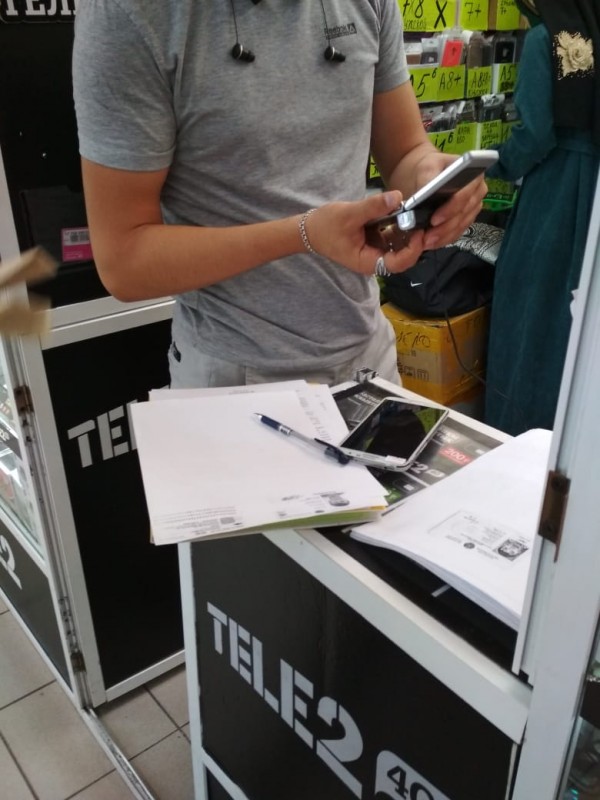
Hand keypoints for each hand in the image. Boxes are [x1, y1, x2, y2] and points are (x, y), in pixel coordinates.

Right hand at [302, 191, 426, 275]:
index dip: (411, 250)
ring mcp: (376, 251)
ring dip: (409, 231)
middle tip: (424, 219)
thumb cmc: (325, 226)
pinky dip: (400, 226)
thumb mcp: (350, 214)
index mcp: (367, 262)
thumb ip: (374, 206)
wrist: (310, 229)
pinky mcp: (376, 241)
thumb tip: (398, 196)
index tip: (418, 231)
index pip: (397, 263)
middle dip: (414, 240)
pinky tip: (404, 212)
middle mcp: (374, 260)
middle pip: (403, 256)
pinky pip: (393, 236)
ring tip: (416, 213)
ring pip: (401, 246)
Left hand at [411, 152, 487, 249]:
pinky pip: (457, 232)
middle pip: (463, 214)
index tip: (434, 219)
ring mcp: (473, 208)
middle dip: (444, 228)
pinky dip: (444, 239)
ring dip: (443, 237)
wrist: (427, 174)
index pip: (465, 195)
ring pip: (461, 226)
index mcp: (474, 175)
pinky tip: (431, 243)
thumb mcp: (427, 167)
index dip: (451, 209)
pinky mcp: (466, 220)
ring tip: (426, 242)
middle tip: (427, 237)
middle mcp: (478, 193)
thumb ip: (429, 180)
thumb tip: (426, 194)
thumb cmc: (430, 167)